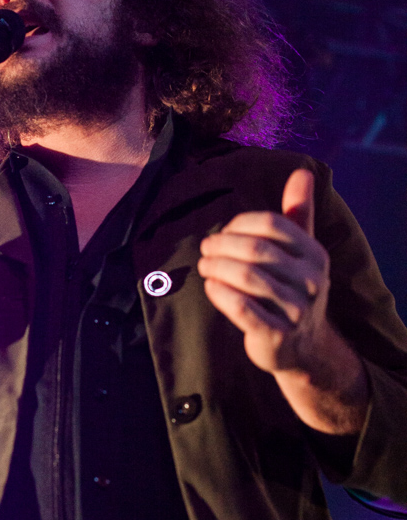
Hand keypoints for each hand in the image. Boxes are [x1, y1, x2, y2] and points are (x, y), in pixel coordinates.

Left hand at [197, 169, 331, 375]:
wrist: (304, 348)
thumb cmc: (294, 289)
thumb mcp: (302, 252)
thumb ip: (299, 213)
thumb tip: (303, 171)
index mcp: (315, 254)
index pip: (272, 224)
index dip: (240, 223)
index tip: (224, 231)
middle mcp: (310, 280)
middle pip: (256, 250)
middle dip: (223, 245)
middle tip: (205, 249)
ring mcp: (295, 310)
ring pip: (247, 278)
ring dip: (217, 268)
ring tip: (204, 266)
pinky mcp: (276, 335)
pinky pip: (243, 309)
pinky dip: (221, 294)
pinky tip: (210, 286)